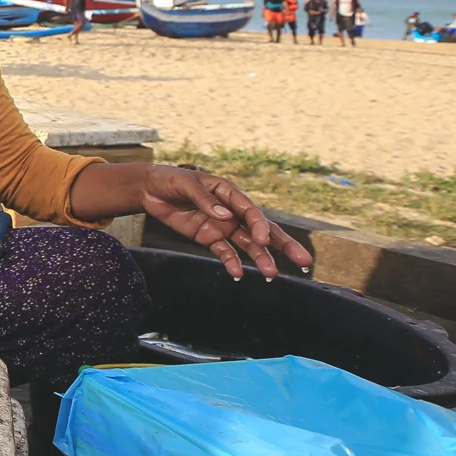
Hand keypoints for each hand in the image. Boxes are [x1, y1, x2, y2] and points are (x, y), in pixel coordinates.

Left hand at [141, 165, 311, 280]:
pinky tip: (239, 274)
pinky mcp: (209, 238)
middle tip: (304, 261)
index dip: (259, 225)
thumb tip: (225, 216)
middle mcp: (232, 211)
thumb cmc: (171, 180)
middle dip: (283, 245)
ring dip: (261, 259)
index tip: (263, 239)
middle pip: (262, 230)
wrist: (150, 189)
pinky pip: (225, 252)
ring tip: (272, 275)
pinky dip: (232, 263)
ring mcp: (223, 226)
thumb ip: (205, 199)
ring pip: (248, 245)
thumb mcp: (186, 184)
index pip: (251, 211)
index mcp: (230, 193)